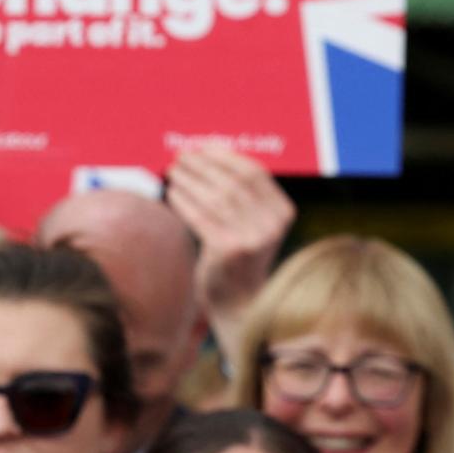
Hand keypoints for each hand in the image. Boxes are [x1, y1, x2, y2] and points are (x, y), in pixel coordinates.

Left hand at [166, 145, 293, 358]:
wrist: (240, 304)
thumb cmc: (239, 259)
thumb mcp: (252, 226)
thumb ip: (241, 198)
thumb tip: (207, 159)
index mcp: (282, 212)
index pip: (253, 173)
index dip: (225, 156)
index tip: (202, 147)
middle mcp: (271, 224)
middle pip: (232, 182)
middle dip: (203, 165)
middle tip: (181, 157)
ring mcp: (250, 238)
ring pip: (214, 197)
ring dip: (189, 180)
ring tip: (172, 172)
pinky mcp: (226, 250)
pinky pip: (200, 217)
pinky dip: (183, 202)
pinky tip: (171, 193)